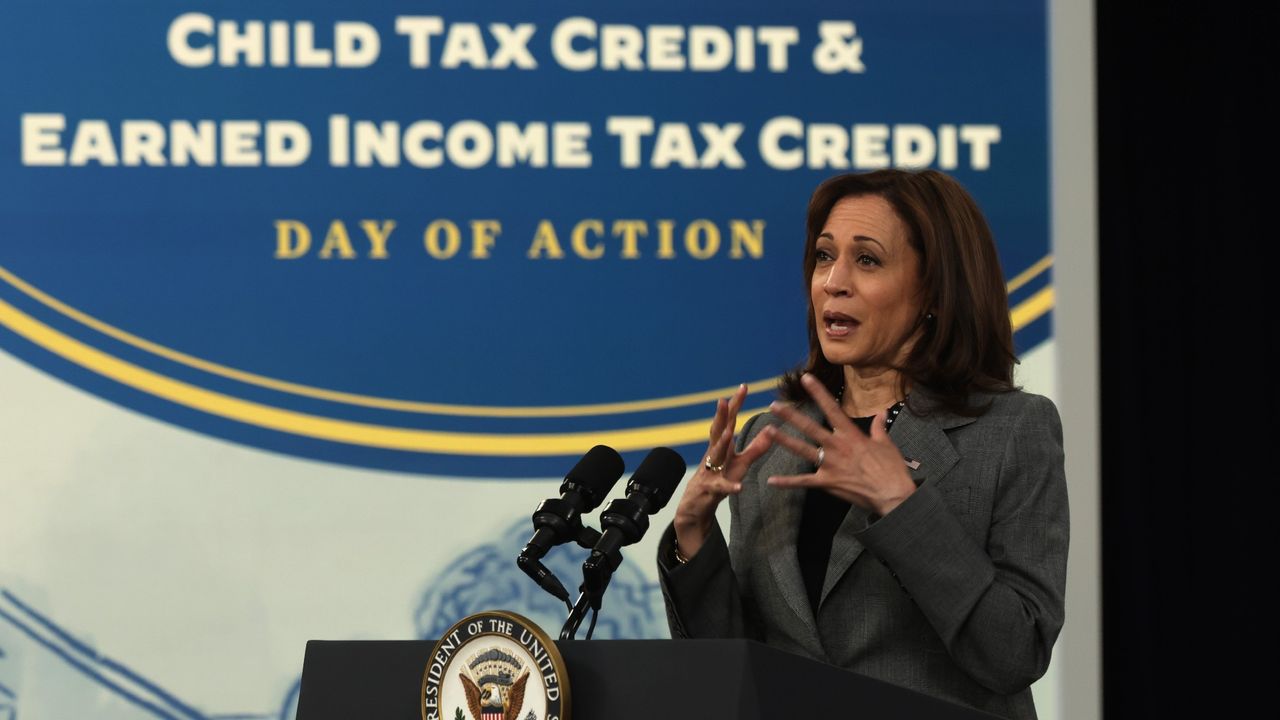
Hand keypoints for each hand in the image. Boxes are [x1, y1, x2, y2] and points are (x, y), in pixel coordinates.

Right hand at [672, 383, 772, 558]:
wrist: (696, 505)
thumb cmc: (719, 479)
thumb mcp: (740, 463)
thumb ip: (756, 447)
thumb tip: (771, 431)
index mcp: (721, 445)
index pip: (728, 421)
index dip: (735, 404)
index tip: (743, 386)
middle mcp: (714, 454)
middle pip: (717, 432)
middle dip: (721, 416)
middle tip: (723, 399)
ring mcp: (711, 470)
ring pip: (715, 455)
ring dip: (721, 444)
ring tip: (728, 433)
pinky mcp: (712, 489)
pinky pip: (721, 487)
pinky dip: (729, 486)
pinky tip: (739, 487)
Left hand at [765, 373, 915, 515]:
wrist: (893, 495)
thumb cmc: (892, 469)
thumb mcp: (886, 443)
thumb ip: (879, 426)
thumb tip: (882, 412)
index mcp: (851, 435)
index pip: (831, 408)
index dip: (818, 392)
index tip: (806, 379)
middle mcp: (837, 447)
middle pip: (810, 428)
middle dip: (791, 416)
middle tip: (774, 406)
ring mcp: (830, 465)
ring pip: (802, 450)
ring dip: (784, 441)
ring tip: (768, 431)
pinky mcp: (827, 482)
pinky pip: (803, 482)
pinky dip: (787, 482)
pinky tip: (771, 481)